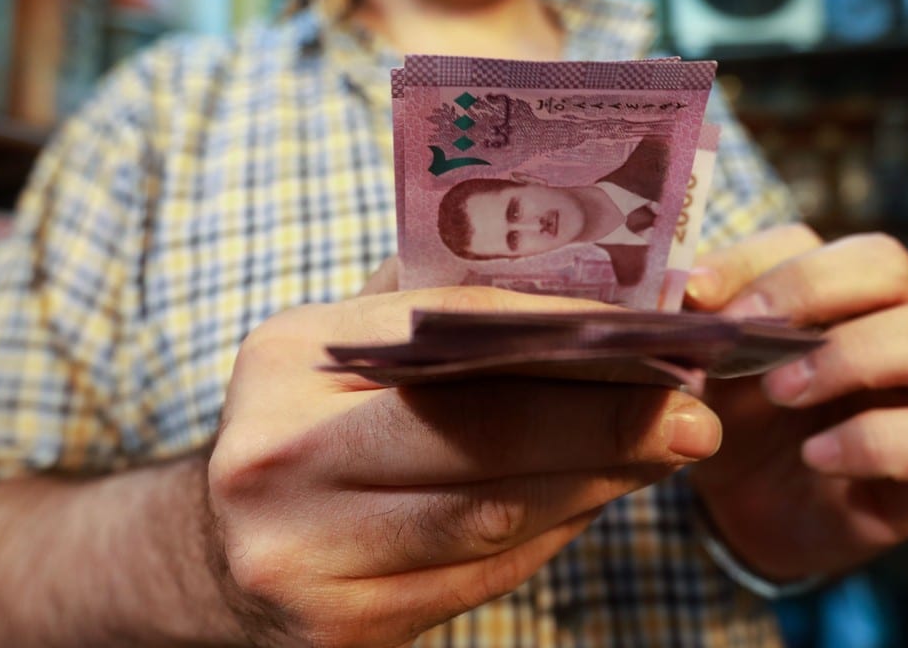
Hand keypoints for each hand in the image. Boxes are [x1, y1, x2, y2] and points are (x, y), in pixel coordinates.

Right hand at [207, 281, 721, 646]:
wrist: (214, 556)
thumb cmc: (302, 430)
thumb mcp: (337, 353)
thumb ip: (431, 313)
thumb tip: (579, 293)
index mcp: (286, 360)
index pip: (448, 331)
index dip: (562, 335)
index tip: (652, 338)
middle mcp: (281, 458)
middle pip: (476, 435)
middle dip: (601, 424)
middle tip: (693, 417)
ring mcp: (305, 555)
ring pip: (492, 517)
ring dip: (593, 483)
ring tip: (661, 455)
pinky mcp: (340, 629)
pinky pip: (480, 579)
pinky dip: (549, 537)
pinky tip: (591, 502)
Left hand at [684, 224, 907, 581]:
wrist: (744, 513)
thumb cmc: (730, 422)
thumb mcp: (697, 372)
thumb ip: (690, 331)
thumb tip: (673, 296)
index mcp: (820, 290)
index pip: (802, 241)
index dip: (751, 261)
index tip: (695, 294)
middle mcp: (885, 321)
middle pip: (886, 262)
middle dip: (813, 288)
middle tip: (747, 331)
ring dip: (857, 354)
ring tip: (783, 393)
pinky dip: (880, 442)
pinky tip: (817, 457)